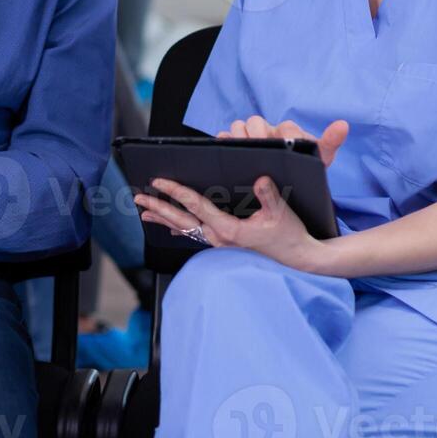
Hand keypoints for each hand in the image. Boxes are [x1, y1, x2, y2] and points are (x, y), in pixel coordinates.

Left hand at [134, 175, 331, 273]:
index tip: (159, 181)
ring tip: (144, 212)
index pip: (196, 206)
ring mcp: (219, 243)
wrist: (298, 258)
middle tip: (139, 198)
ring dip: (164, 218)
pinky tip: (170, 226)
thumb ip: (268, 196)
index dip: (176, 191)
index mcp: (229, 229)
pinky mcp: (224, 243)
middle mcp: (219, 237)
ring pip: (185, 228)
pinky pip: (196, 234)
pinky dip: (180, 227)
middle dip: (158, 207)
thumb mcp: (281, 213)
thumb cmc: (289, 235)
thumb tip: (259, 179)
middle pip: (182, 219)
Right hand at [217, 116, 349, 166]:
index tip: (286, 145)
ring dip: (238, 136)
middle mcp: (268, 131)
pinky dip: (223, 141)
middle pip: (255, 121)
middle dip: (257, 133)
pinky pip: (225, 137)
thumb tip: (343, 124)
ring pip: (238, 126)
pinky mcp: (236, 147)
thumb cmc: (305, 168)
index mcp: (288, 132)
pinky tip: (227, 156)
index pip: (286, 127)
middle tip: (259, 146)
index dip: (285, 134)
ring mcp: (251, 139)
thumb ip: (331, 142)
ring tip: (243, 153)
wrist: (292, 187)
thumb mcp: (320, 158)